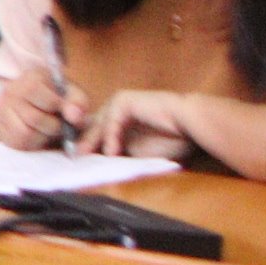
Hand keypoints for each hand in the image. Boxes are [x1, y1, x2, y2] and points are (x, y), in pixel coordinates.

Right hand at [0, 71, 72, 148]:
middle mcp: (11, 92)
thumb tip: (74, 117)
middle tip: (60, 124)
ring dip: (42, 137)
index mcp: (29, 77)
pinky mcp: (1, 129)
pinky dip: (32, 144)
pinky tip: (39, 136)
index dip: (53, 104)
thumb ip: (78, 104)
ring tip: (49, 130)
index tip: (64, 110)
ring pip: (24, 134)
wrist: (48, 107)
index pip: (33, 90)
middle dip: (53, 126)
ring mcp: (2, 111)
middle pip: (33, 117)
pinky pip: (16, 143)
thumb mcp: (75, 97)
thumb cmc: (62, 100)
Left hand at [78, 86, 208, 161]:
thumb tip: (95, 163)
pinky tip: (112, 152)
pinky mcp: (124, 100)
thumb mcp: (136, 152)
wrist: (190, 126)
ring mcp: (117, 103)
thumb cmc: (169, 140)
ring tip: (90, 160)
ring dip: (94, 143)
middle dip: (83, 146)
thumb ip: (116, 153)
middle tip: (76, 162)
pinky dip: (111, 137)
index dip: (85, 148)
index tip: (77, 164)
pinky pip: (112, 121)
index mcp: (115, 121)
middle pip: (90, 129)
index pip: (92, 133)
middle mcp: (113, 110)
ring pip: (98, 125)